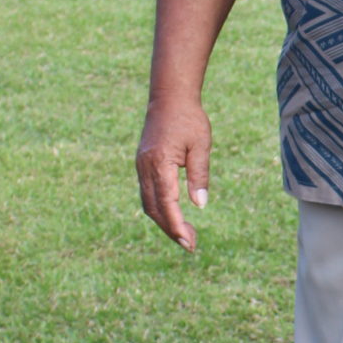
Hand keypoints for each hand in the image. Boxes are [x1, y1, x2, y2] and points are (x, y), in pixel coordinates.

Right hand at [137, 95, 210, 250]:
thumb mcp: (201, 146)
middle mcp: (145, 168)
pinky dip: (159, 209)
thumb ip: (199, 175)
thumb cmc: (189, 119)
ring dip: (165, 222)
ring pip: (149, 204)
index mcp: (159, 163)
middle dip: (171, 229)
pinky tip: (173, 216)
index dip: (176, 225)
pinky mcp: (142, 165)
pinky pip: (148, 194)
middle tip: (190, 245)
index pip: (167, 203)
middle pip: (154, 209)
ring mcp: (141, 167)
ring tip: (185, 235)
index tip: (188, 241)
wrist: (169, 98)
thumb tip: (199, 205)